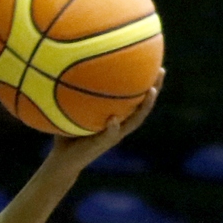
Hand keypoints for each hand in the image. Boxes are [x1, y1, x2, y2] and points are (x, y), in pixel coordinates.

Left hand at [47, 69, 163, 172]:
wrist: (63, 160)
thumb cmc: (67, 132)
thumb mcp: (69, 108)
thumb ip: (69, 91)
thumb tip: (60, 62)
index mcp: (115, 116)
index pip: (134, 97)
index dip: (145, 82)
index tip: (155, 63)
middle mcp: (119, 125)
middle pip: (142, 106)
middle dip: (154, 88)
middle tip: (161, 70)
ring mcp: (113, 136)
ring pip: (134, 121)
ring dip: (144, 107)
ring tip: (150, 92)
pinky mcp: (100, 145)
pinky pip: (109, 135)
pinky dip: (112, 128)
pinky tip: (113, 119)